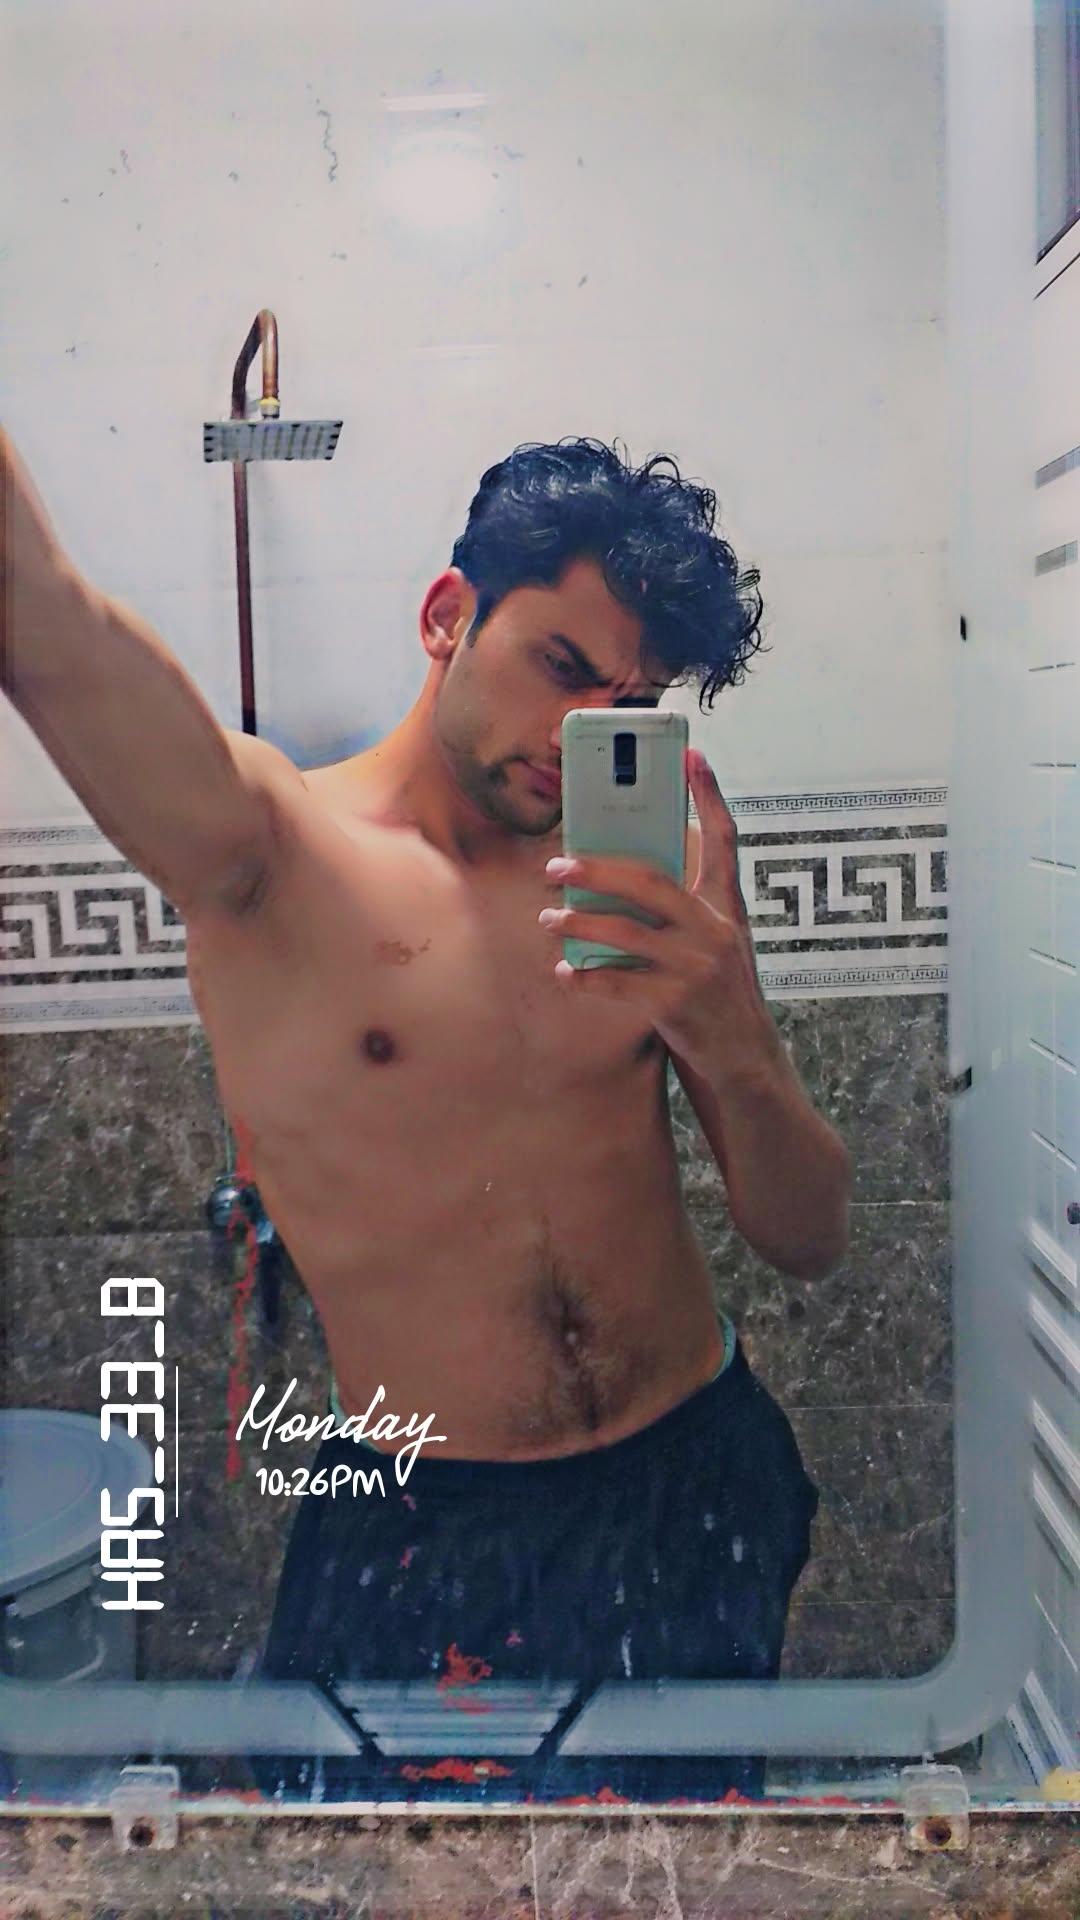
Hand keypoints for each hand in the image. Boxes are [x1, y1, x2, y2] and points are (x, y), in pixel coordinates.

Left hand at [539, 748, 776, 1079]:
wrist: (744, 1063)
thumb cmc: (717, 998)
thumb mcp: (717, 946)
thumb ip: (683, 913)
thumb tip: (619, 880)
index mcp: (728, 910)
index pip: (725, 841)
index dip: (710, 796)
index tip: (691, 755)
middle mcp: (716, 932)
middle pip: (652, 883)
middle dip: (600, 869)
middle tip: (559, 864)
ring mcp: (696, 969)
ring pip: (625, 933)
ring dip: (579, 924)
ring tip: (550, 918)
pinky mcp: (676, 1006)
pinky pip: (618, 984)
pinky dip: (586, 977)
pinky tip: (564, 972)